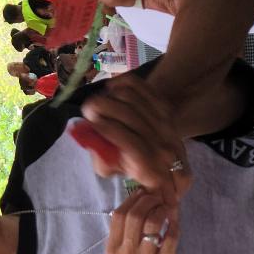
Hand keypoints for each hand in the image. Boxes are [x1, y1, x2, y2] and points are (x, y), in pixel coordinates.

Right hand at [77, 80, 189, 198]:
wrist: (167, 161)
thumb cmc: (134, 167)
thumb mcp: (116, 171)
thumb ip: (102, 161)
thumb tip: (86, 137)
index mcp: (149, 168)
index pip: (129, 142)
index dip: (106, 128)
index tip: (90, 122)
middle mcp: (161, 145)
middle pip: (127, 114)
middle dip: (101, 107)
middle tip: (89, 110)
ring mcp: (165, 123)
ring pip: (130, 97)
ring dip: (109, 96)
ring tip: (100, 103)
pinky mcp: (164, 105)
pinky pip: (138, 85)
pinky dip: (119, 82)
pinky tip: (111, 89)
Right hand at [104, 190, 181, 253]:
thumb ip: (122, 237)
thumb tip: (133, 204)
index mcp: (113, 252)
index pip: (118, 216)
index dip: (131, 200)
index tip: (141, 194)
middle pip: (135, 215)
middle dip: (148, 200)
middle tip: (157, 197)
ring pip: (152, 223)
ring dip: (162, 209)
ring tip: (167, 207)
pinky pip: (170, 236)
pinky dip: (174, 223)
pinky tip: (175, 219)